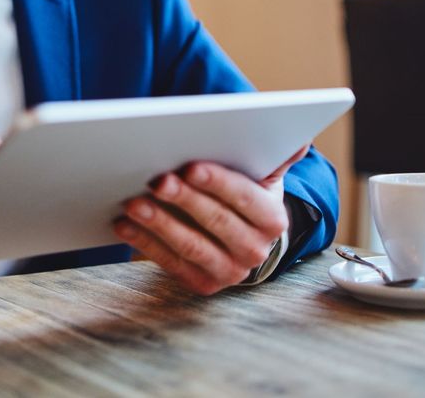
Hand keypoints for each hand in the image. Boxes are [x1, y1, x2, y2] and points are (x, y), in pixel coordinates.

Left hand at [113, 145, 309, 295]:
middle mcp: (255, 250)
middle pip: (215, 220)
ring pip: (190, 244)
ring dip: (158, 223)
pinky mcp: (201, 284)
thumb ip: (275, 158)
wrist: (241, 240)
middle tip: (156, 180)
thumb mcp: (262, 177)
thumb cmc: (244, 196)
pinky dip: (144, 242)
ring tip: (133, 202)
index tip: (190, 166)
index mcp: (272, 219)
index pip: (243, 196)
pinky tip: (124, 224)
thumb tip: (300, 141)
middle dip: (183, 199)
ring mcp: (228, 271)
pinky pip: (168, 262)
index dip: (216, 182)